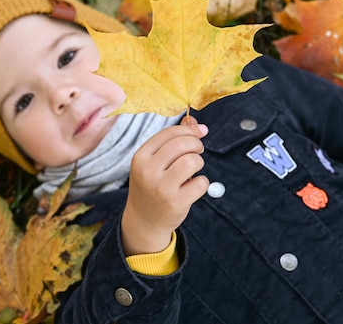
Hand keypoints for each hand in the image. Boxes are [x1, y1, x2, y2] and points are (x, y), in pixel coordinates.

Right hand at [121, 115, 208, 255]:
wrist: (144, 220)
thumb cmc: (152, 185)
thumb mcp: (154, 161)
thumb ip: (172, 140)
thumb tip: (195, 121)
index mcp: (141, 157)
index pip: (169, 133)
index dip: (189, 130)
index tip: (200, 132)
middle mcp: (148, 171)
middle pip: (182, 144)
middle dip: (196, 144)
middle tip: (198, 151)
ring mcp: (161, 188)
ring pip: (192, 161)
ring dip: (199, 162)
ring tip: (194, 169)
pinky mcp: (175, 203)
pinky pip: (201, 183)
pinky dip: (202, 182)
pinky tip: (192, 187)